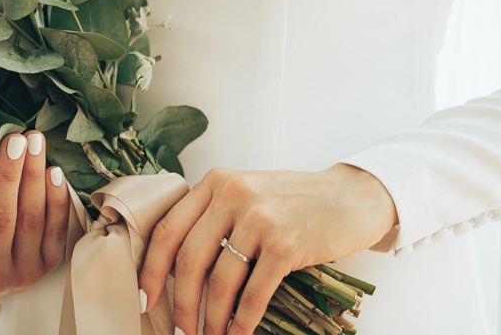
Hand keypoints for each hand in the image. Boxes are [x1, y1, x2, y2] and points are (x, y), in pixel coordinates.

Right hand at [0, 130, 69, 304]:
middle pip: (1, 216)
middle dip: (8, 172)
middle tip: (13, 137)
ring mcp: (22, 273)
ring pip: (31, 219)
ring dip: (34, 176)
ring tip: (34, 142)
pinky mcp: (46, 267)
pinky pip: (56, 229)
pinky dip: (56, 198)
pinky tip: (52, 170)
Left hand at [138, 164, 397, 334]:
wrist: (355, 196)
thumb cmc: (299, 200)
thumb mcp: (249, 191)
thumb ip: (215, 214)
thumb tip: (178, 266)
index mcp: (215, 182)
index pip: (168, 229)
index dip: (152, 269)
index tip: (145, 297)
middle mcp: (232, 195)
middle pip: (188, 259)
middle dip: (180, 303)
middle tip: (180, 329)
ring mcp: (259, 219)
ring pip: (219, 280)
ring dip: (212, 318)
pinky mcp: (285, 244)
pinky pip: (253, 291)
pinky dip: (243, 319)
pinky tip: (238, 333)